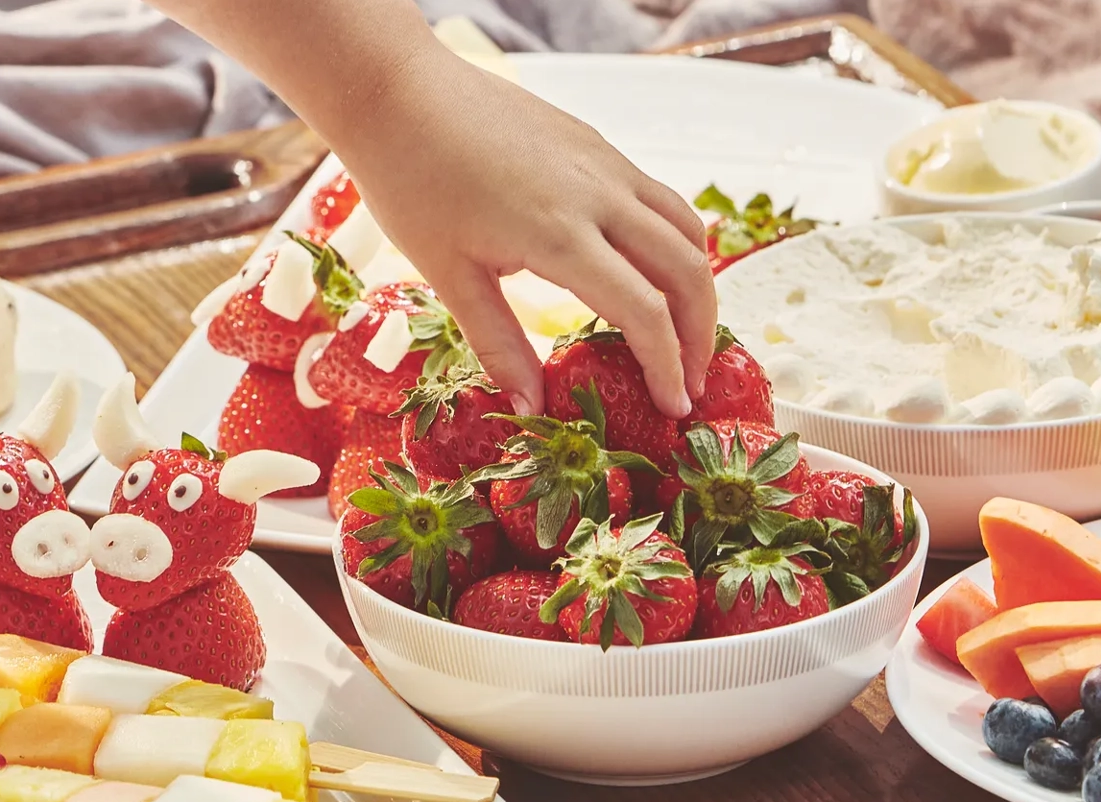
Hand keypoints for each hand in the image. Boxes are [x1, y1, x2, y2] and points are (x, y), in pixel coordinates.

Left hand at [332, 49, 716, 417]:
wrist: (400, 94)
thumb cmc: (412, 183)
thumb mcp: (449, 276)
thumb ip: (499, 344)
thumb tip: (533, 408)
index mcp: (560, 235)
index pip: (644, 311)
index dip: (666, 366)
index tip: (673, 408)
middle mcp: (599, 195)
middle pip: (686, 270)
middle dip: (700, 335)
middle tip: (689, 384)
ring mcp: (605, 164)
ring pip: (685, 229)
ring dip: (696, 288)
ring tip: (682, 336)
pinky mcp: (598, 146)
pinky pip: (659, 200)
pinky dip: (675, 245)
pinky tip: (652, 275)